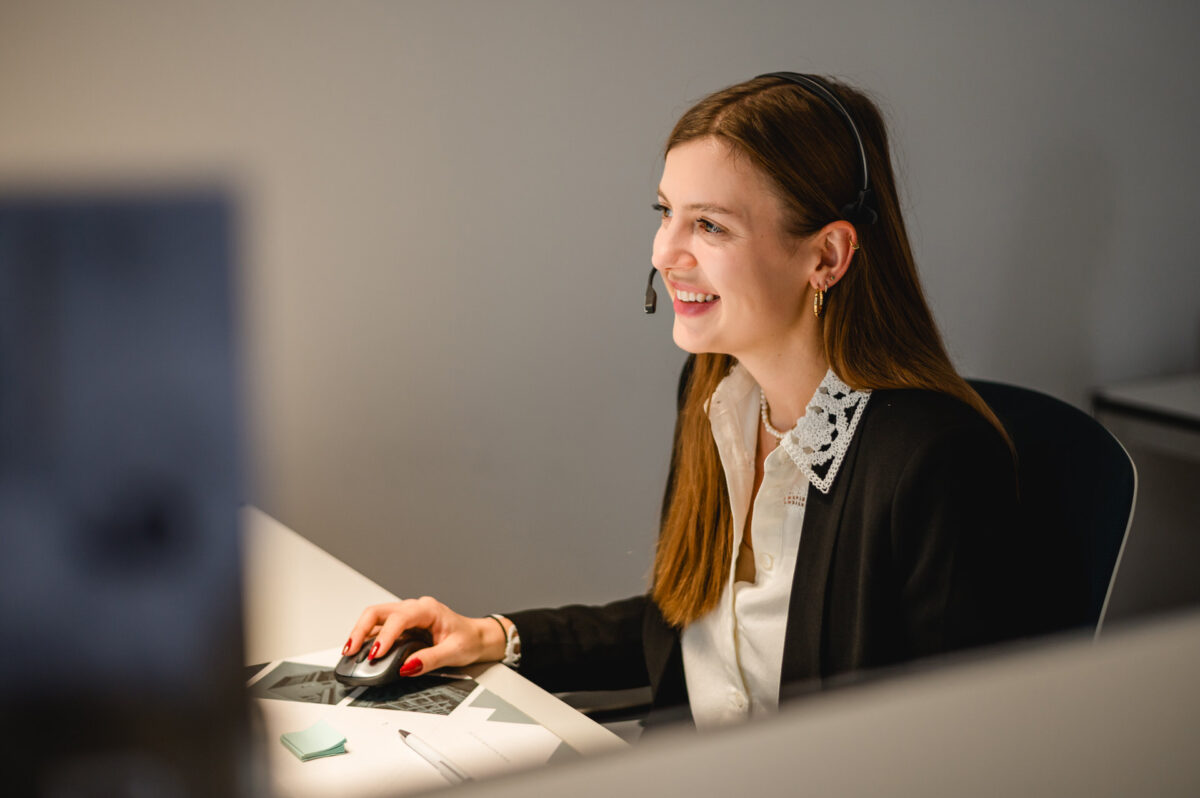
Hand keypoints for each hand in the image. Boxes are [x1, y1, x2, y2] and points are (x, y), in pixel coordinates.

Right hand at [342, 596, 508, 676]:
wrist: (476, 636)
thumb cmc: (468, 639)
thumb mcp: (453, 652)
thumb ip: (429, 660)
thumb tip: (406, 667)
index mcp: (427, 610)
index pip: (399, 618)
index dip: (385, 636)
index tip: (375, 654)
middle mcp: (413, 608)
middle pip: (378, 612)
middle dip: (361, 630)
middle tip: (351, 651)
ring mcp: (406, 616)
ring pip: (375, 618)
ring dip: (360, 633)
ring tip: (350, 652)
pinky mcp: (402, 625)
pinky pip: (379, 628)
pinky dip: (368, 638)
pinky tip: (361, 651)